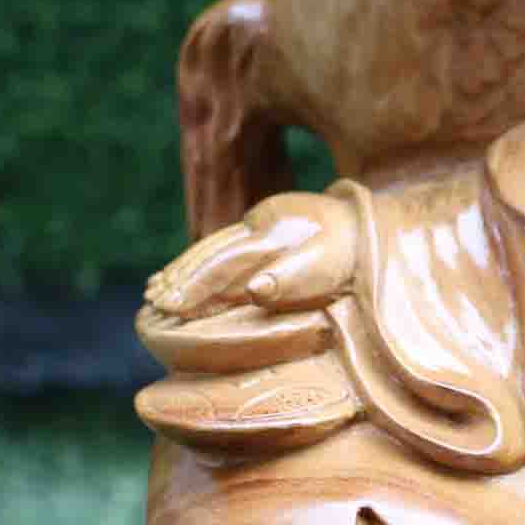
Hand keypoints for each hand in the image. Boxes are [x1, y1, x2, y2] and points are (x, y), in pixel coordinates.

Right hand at [145, 191, 357, 320]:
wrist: (372, 223)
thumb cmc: (352, 255)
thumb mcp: (328, 267)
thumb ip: (292, 277)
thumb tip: (256, 291)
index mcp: (277, 230)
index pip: (225, 261)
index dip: (195, 285)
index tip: (170, 306)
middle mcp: (264, 219)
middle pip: (212, 251)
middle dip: (181, 276)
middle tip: (152, 300)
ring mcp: (263, 217)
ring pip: (214, 246)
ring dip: (184, 268)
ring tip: (155, 289)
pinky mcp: (264, 222)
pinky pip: (223, 243)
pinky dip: (200, 260)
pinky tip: (183, 273)